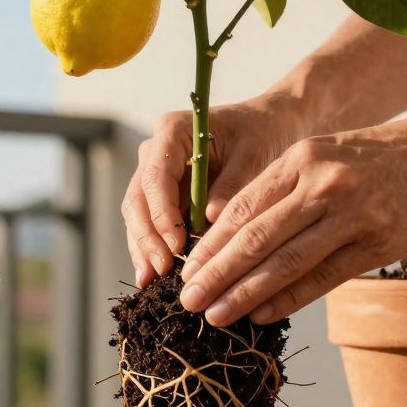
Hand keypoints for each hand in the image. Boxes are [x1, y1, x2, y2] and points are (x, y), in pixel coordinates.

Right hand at [122, 92, 309, 286]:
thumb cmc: (262, 136)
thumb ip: (232, 186)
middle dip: (147, 237)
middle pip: (138, 198)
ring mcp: (155, 174)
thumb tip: (210, 220)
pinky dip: (151, 248)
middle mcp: (156, 151)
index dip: (161, 214)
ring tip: (151, 279)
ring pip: (137, 215)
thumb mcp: (254, 156)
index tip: (175, 244)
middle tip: (161, 269)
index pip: (156, 177)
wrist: (268, 127)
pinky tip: (153, 275)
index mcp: (173, 131)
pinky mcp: (162, 195)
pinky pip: (149, 224)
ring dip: (143, 248)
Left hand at [178, 112, 406, 325]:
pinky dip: (288, 299)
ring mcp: (351, 215)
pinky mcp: (377, 243)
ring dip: (243, 294)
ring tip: (214, 316)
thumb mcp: (324, 154)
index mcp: (300, 159)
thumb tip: (234, 238)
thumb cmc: (378, 156)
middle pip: (254, 239)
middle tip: (185, 301)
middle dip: (214, 275)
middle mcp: (321, 185)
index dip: (209, 245)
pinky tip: (262, 315)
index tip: (184, 270)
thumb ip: (283, 189)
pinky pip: (323, 277)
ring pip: (284, 262)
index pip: (241, 208)